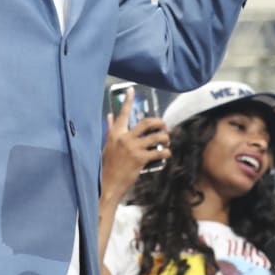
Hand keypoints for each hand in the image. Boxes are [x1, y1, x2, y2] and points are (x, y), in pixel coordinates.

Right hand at [101, 88, 170, 202]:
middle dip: (159, 122)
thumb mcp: (107, 145)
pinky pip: (158, 152)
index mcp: (115, 134)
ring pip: (155, 136)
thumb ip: (110, 130)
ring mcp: (133, 148)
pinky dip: (165, 152)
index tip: (132, 91)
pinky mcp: (140, 159)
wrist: (108, 184)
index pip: (122, 114)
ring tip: (167, 141)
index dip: (127, 101)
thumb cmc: (107, 166)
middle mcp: (124, 138)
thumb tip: (110, 115)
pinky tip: (166, 154)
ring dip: (165, 138)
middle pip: (146, 123)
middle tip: (164, 125)